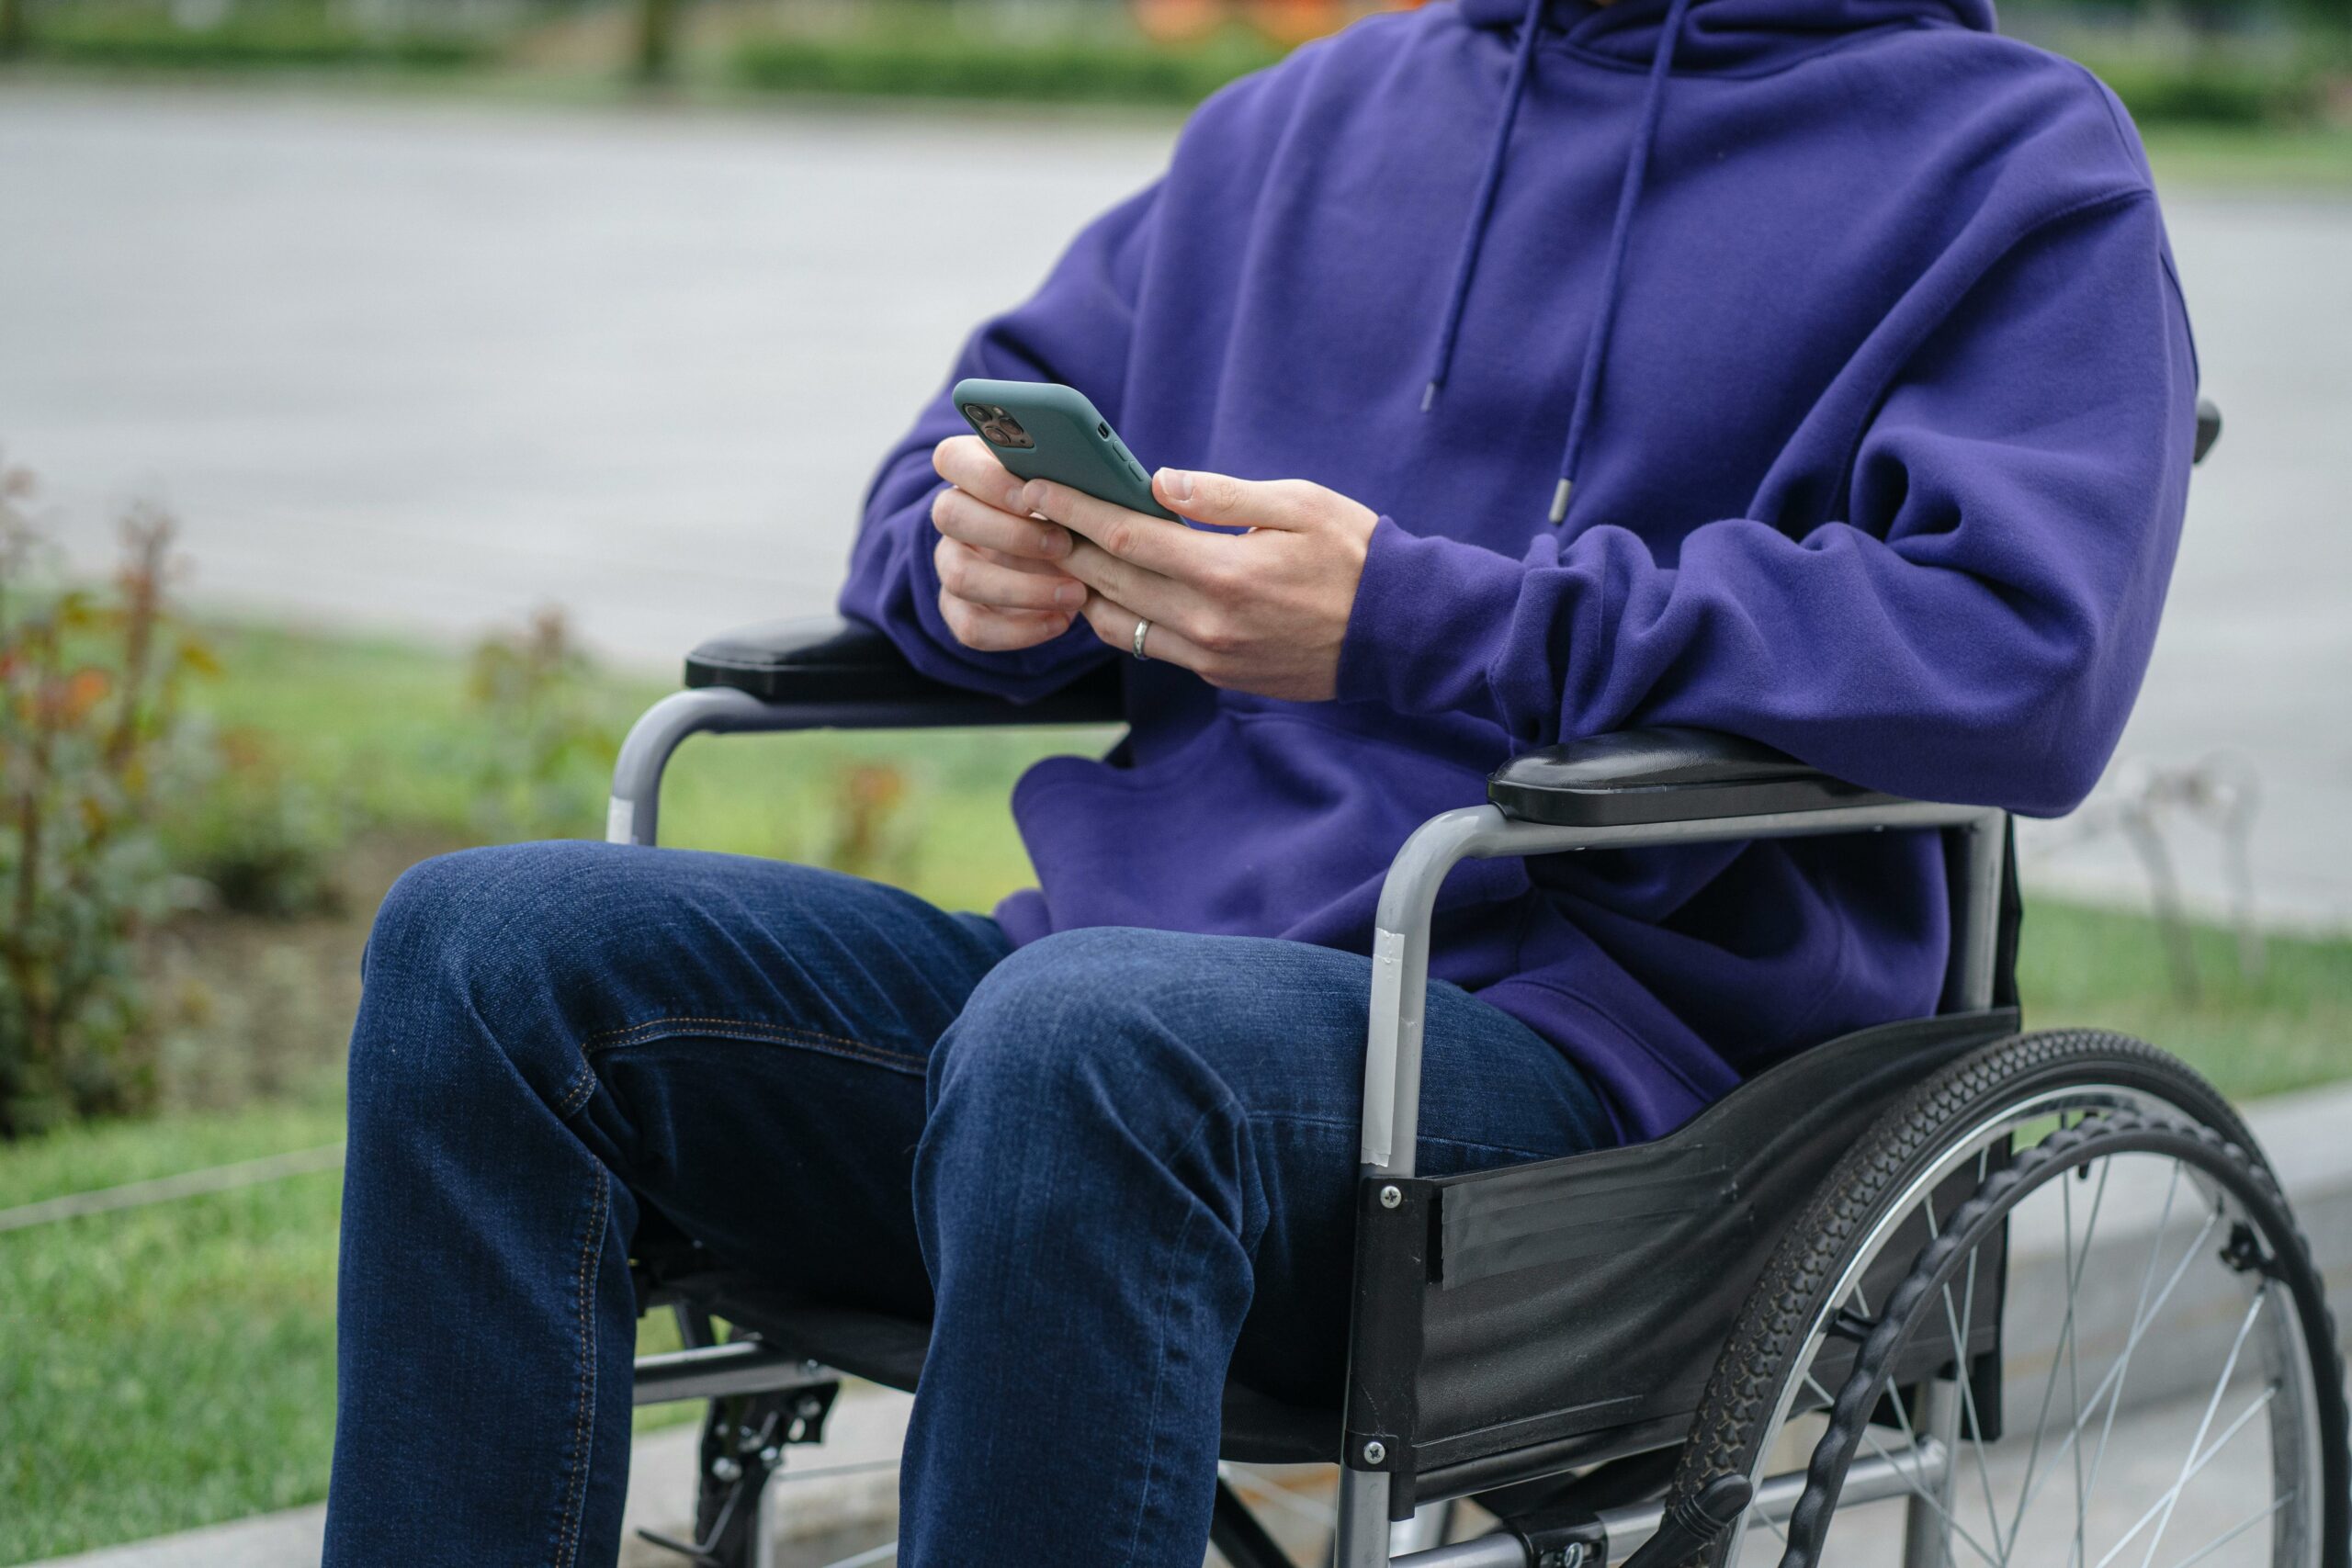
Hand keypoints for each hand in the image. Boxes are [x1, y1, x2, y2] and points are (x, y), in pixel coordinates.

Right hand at [927, 436, 1088, 651]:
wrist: (1073, 555)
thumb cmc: (1074, 507)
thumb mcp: (1075, 486)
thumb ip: (1071, 475)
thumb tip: (1098, 473)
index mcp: (971, 469)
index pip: (951, 459)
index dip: (987, 479)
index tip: (1032, 496)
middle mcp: (953, 513)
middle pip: (949, 515)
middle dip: (1010, 534)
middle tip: (1063, 544)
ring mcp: (951, 562)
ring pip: (959, 576)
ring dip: (1020, 588)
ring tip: (1075, 593)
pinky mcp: (958, 608)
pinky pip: (971, 627)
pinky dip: (1019, 630)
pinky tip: (1062, 621)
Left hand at [1020, 465, 1377, 702]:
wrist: (1401, 634)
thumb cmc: (1357, 556)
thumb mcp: (1300, 504)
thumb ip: (1224, 495)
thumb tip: (1159, 482)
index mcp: (1224, 573)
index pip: (1124, 538)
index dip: (1073, 511)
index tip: (1037, 488)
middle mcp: (1207, 623)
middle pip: (1107, 583)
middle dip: (1065, 545)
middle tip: (1035, 514)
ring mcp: (1210, 657)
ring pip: (1117, 624)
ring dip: (1087, 588)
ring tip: (1071, 551)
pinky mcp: (1218, 675)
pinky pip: (1150, 645)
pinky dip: (1124, 615)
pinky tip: (1120, 586)